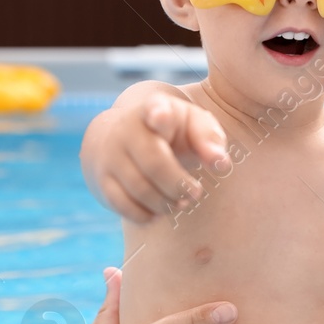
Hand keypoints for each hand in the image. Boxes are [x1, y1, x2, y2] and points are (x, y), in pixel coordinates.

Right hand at [82, 91, 228, 221]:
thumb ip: (210, 138)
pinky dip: (144, 215)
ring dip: (165, 203)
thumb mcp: (192, 124)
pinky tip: (158, 212)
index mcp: (155, 108)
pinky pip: (122, 205)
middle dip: (179, 185)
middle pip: (154, 163)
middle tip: (195, 193)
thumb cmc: (169, 130)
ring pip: (139, 189)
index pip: (155, 108)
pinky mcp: (102, 178)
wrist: (121, 134)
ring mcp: (110, 154)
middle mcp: (127, 129)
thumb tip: (221, 164)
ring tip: (180, 202)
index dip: (158, 113)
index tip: (161, 116)